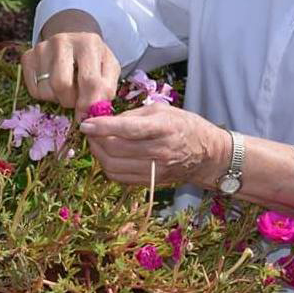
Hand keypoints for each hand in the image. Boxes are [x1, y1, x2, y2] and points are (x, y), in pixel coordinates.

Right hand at [21, 10, 120, 118]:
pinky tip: (54, 84)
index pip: (89, 80)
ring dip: (59, 98)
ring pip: (46, 90)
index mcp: (89, 43)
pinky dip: (46, 95)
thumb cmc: (94, 58)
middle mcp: (63, 41)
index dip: (89, 103)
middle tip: (77, 99)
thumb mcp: (109, 69)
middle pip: (62, 85)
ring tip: (68, 88)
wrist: (74, 39)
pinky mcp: (28, 56)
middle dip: (71, 101)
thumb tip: (92, 112)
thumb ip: (107, 89)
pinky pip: (34, 90)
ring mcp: (42, 48)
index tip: (88, 115)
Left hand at [79, 103, 229, 187]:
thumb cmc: (185, 125)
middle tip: (89, 131)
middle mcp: (158, 151)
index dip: (102, 126)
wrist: (208, 155)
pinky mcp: (151, 182)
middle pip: (116, 150)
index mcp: (162, 128)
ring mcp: (154, 170)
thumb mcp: (163, 110)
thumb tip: (107, 120)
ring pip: (114, 167)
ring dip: (99, 155)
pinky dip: (108, 167)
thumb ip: (134, 115)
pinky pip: (120, 177)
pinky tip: (107, 155)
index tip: (86, 123)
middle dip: (95, 140)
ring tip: (96, 142)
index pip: (127, 129)